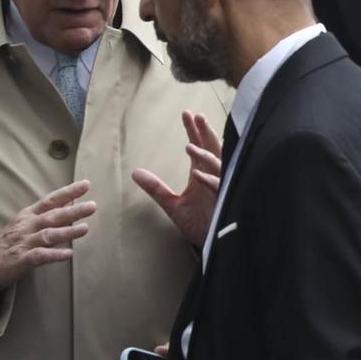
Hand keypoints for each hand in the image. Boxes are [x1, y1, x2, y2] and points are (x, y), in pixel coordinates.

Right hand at [0, 181, 95, 292]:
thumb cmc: (10, 240)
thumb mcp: (28, 222)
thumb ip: (50, 212)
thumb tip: (72, 200)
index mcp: (29, 215)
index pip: (50, 200)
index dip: (68, 192)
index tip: (85, 184)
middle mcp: (27, 226)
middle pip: (52, 216)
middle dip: (73, 211)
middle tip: (92, 206)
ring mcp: (24, 242)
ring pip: (47, 235)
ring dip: (67, 231)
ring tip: (85, 228)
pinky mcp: (21, 259)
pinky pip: (39, 256)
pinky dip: (54, 255)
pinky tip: (68, 254)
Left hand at [130, 110, 222, 247]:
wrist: (212, 245)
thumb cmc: (199, 224)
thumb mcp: (172, 205)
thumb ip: (156, 188)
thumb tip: (136, 172)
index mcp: (201, 175)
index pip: (199, 147)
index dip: (194, 130)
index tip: (187, 114)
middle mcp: (213, 178)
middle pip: (212, 150)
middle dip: (205, 133)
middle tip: (197, 117)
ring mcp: (220, 189)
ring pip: (217, 167)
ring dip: (204, 156)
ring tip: (189, 147)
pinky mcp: (224, 202)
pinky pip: (219, 188)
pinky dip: (210, 181)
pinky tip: (198, 175)